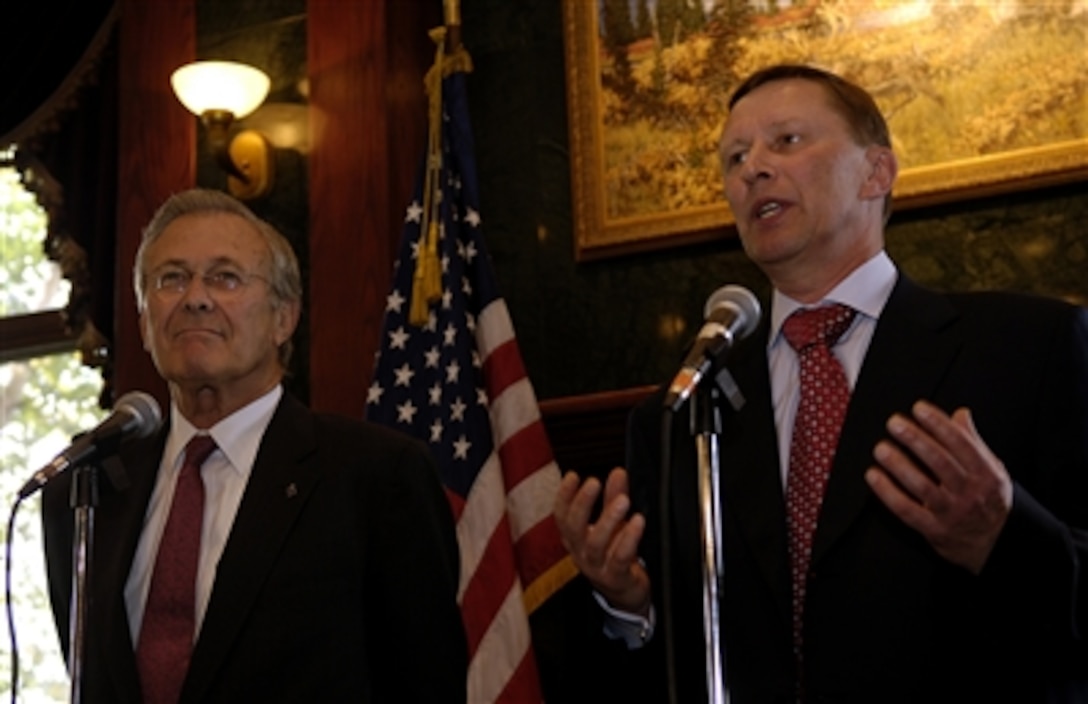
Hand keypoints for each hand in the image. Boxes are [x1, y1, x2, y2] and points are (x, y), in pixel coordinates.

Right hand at [554, 467, 650, 614]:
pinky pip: (619, 559)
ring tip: (622, 500)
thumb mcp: (612, 524)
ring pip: (596, 544)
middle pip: (573, 529)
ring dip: (608, 520)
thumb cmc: (614, 554)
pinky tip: (638, 523)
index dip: (564, 496)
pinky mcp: (615, 578)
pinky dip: (629, 540)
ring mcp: (596, 568)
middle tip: (593, 482)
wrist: (625, 593)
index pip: (561, 516)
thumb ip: (613, 498)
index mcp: (574, 539)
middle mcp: (580, 553)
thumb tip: (617, 471)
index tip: (573, 475)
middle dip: (582, 504)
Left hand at [866, 400, 1012, 573]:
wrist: (993, 545)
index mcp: (986, 473)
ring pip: (922, 486)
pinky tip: (873, 476)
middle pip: (940, 462)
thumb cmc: (988, 501)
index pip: (961, 444)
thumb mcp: (992, 470)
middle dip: (915, 439)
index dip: (939, 424)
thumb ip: (973, 442)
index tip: (919, 408)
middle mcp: (970, 492)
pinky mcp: (934, 529)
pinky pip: (907, 509)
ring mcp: (951, 512)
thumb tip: (961, 413)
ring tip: (881, 448)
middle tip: (894, 423)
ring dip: (899, 465)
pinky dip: (887, 492)